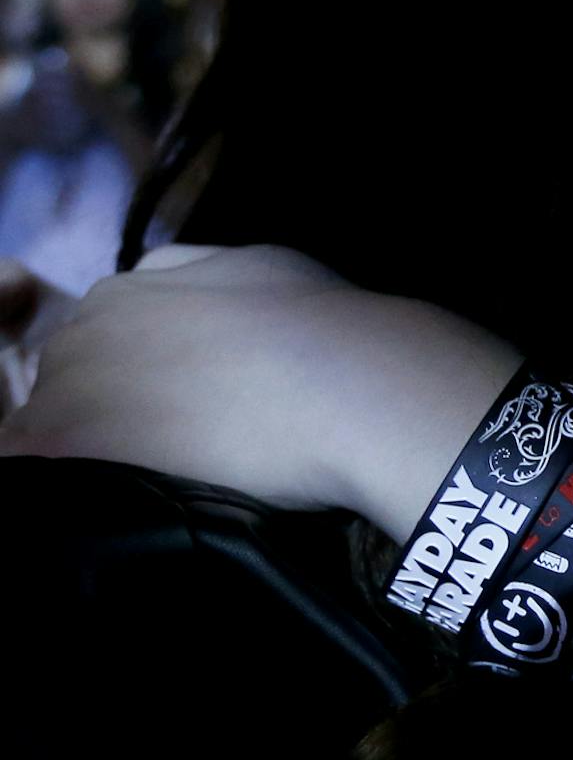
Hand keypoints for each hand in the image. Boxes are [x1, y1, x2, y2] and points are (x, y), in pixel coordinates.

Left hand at [0, 244, 515, 523]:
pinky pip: (36, 462)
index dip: (137, 373)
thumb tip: (175, 284)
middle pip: (67, 377)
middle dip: (107, 407)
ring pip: (49, 422)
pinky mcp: (73, 440)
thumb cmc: (324, 327)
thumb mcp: (262, 266)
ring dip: (89, 446)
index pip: (100, 335)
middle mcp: (87, 325)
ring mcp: (73, 383)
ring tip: (155, 471)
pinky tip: (122, 493)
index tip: (180, 400)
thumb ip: (203, 274)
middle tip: (172, 441)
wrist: (348, 385)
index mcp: (130, 285)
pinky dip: (70, 479)